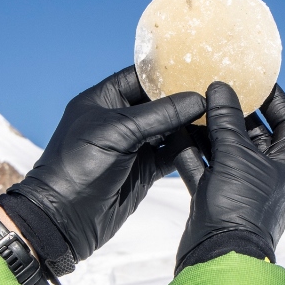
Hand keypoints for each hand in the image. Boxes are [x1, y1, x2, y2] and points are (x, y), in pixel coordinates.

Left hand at [0, 67, 205, 275]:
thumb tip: (198, 99)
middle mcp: (118, 119)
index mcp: (102, 99)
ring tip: (220, 114)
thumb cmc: (80, 165)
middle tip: (218, 90)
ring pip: (168, 128)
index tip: (200, 65)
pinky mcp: (143, 170)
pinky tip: (210, 141)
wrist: (64, 218)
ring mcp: (132, 146)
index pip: (139, 76)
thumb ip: (160, 114)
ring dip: (190, 124)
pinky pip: (170, 154)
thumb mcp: (118, 131)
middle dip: (185, 98)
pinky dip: (188, 149)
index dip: (167, 71)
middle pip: (158, 102)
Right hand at [175, 82, 284, 272]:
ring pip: (225, 150)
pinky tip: (175, 131)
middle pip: (254, 133)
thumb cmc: (240, 208)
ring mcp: (240, 187)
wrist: (218, 258)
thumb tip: (220, 87)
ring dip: (209, 130)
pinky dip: (190, 152)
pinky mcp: (215, 198)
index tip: (256, 79)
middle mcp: (267, 174)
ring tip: (191, 103)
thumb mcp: (236, 156)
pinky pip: (203, 167)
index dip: (276, 99)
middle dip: (234, 111)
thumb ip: (227, 120)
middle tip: (214, 86)